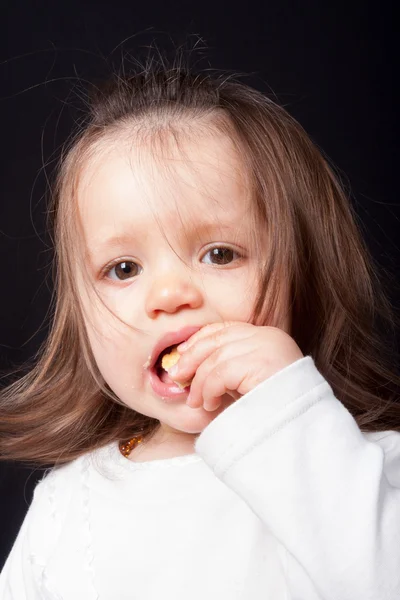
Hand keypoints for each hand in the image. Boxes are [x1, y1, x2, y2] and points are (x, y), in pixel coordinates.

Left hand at [169, 322, 303, 411]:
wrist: (302, 428)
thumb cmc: (274, 408)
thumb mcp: (248, 380)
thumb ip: (228, 368)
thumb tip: (188, 364)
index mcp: (267, 336)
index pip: (225, 328)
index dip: (199, 339)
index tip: (182, 353)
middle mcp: (268, 336)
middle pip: (216, 339)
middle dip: (191, 358)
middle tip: (176, 376)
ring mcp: (266, 347)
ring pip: (215, 358)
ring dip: (199, 382)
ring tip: (196, 402)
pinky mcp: (260, 363)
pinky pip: (220, 374)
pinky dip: (208, 390)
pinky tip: (210, 405)